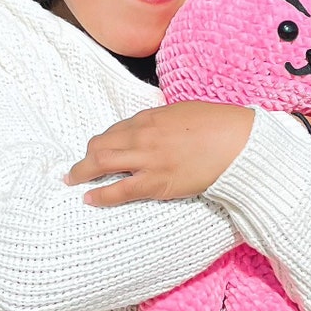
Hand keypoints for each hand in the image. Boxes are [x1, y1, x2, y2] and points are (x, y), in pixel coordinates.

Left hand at [64, 101, 254, 206]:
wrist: (237, 144)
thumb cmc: (218, 125)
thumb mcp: (184, 112)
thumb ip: (163, 120)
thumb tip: (153, 126)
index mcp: (150, 117)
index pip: (115, 129)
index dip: (103, 142)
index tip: (99, 150)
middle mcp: (142, 135)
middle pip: (100, 145)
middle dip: (85, 158)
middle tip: (76, 169)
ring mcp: (147, 159)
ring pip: (102, 163)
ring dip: (82, 173)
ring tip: (72, 181)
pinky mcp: (156, 182)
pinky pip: (120, 190)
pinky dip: (100, 195)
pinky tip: (89, 198)